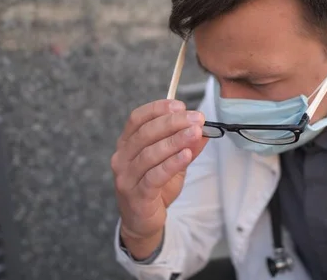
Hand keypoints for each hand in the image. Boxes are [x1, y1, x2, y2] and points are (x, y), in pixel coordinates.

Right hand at [111, 99, 208, 258]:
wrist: (142, 222)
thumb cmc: (155, 187)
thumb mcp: (174, 162)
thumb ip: (187, 145)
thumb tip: (204, 129)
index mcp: (127, 144)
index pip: (137, 118)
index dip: (158, 109)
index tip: (180, 105)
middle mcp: (122, 158)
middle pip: (145, 133)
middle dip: (173, 123)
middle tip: (196, 118)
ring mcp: (126, 177)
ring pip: (150, 154)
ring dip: (175, 140)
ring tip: (195, 133)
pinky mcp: (136, 195)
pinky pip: (154, 176)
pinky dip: (171, 164)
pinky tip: (186, 155)